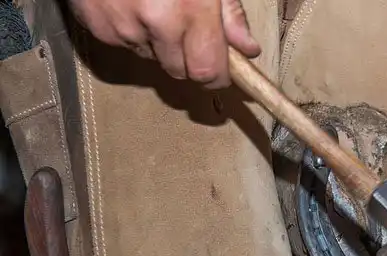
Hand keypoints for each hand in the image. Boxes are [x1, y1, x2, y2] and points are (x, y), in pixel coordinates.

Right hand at [68, 0, 260, 87]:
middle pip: (180, 71)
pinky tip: (131, 2)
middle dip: (188, 59)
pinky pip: (124, 43)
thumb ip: (229, 12)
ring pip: (151, 56)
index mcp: (191, 8)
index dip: (216, 77)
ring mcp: (124, 26)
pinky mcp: (99, 25)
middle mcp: (158, 22)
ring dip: (158, 43)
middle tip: (187, 30)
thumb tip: (247, 49)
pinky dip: (131, 30)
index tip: (220, 74)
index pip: (207, 71)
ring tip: (155, 4)